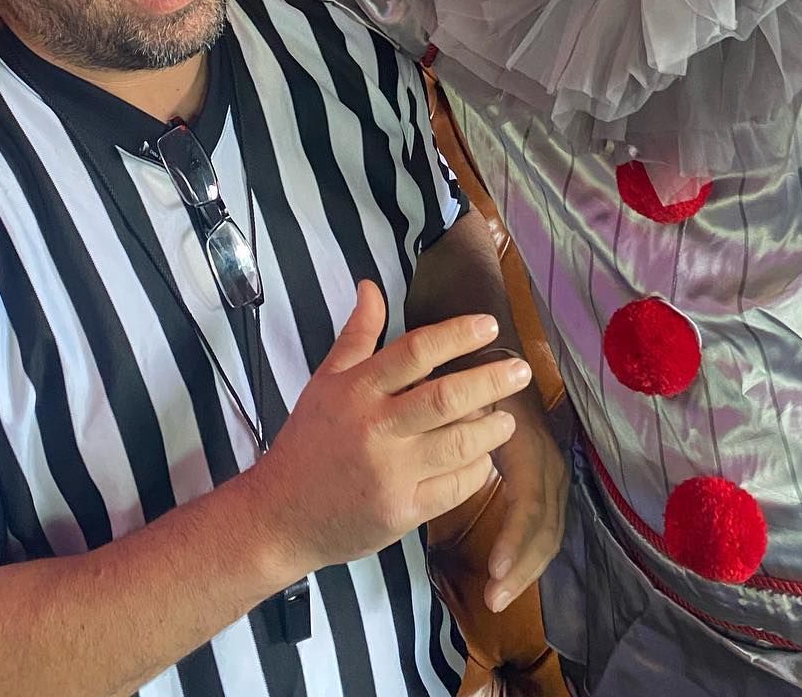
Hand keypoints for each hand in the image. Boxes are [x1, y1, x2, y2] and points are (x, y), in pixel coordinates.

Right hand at [253, 282, 533, 577]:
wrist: (280, 516)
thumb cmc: (308, 441)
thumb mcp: (324, 380)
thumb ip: (356, 334)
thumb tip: (371, 285)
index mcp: (357, 390)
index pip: (414, 352)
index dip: (456, 335)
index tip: (489, 326)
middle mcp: (374, 429)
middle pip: (444, 398)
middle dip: (489, 381)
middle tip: (521, 370)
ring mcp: (389, 474)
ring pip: (455, 445)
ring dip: (490, 429)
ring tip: (508, 418)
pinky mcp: (401, 513)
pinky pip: (452, 488)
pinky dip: (476, 471)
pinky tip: (485, 458)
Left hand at [485, 386, 567, 613]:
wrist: (503, 360)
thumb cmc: (481, 377)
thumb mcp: (475, 393)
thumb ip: (466, 418)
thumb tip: (465, 445)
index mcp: (530, 445)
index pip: (530, 501)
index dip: (515, 536)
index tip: (494, 568)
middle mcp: (549, 464)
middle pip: (545, 526)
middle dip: (522, 566)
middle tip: (493, 598)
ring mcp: (553, 476)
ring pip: (548, 533)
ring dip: (526, 568)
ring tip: (495, 597)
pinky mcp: (546, 485)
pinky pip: (543, 527)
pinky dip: (527, 556)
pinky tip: (505, 576)